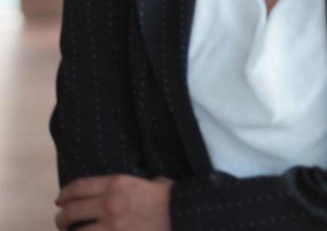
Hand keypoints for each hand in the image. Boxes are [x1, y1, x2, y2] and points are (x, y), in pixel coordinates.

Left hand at [55, 175, 171, 230]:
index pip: (79, 187)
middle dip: (62, 217)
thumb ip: (132, 185)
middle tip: (62, 220)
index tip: (60, 200)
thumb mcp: (151, 182)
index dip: (65, 194)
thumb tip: (123, 189)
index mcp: (118, 183)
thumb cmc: (171, 198)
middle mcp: (109, 203)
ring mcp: (111, 226)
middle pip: (72, 210)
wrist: (184, 214)